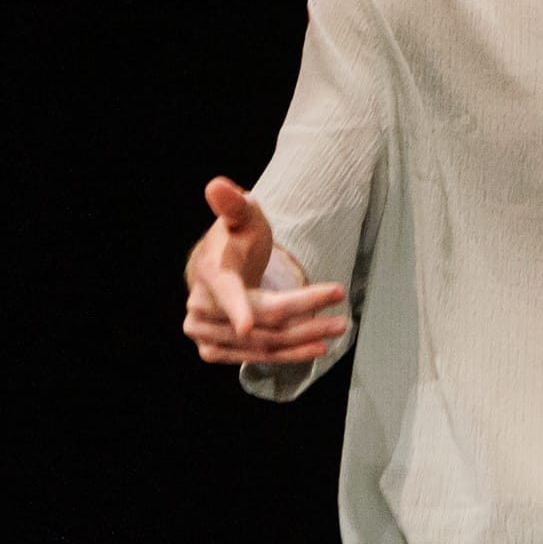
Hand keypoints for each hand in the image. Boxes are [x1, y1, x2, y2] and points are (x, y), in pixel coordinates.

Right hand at [179, 175, 348, 368]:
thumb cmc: (235, 237)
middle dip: (303, 318)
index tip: (247, 326)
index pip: (226, 291)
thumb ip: (233, 203)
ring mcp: (203, 334)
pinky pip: (254, 358)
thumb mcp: (241, 215)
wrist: (215, 268)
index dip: (235, 309)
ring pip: (261, 344)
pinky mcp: (213, 351)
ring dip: (302, 341)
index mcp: (209, 272)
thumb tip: (215, 185)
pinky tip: (314, 348)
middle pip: (259, 320)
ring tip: (337, 330)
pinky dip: (287, 356)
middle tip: (341, 319)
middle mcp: (201, 308)